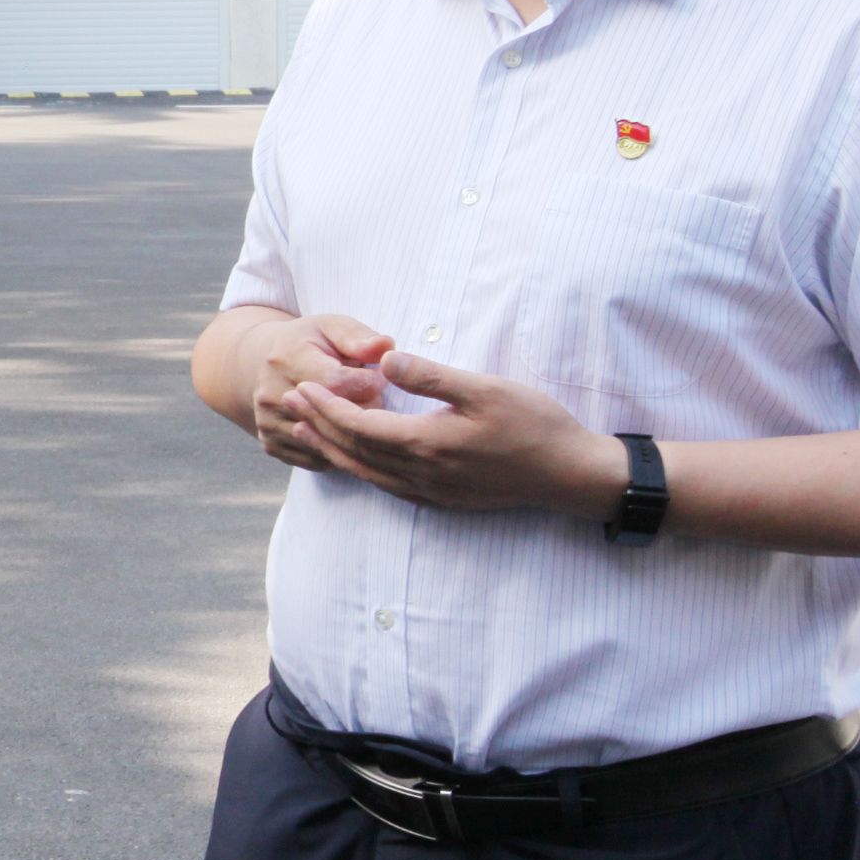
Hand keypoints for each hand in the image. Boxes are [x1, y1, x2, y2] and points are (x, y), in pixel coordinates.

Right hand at [244, 314, 395, 474]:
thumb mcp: (331, 328)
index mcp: (286, 358)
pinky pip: (317, 460)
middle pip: (333, 417)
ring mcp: (268, 423)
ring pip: (327, 443)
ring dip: (354, 436)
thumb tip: (385, 347)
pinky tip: (346, 435)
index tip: (381, 378)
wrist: (259, 365)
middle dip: (365, 411)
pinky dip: (338, 452)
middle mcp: (271, 394)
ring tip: (363, 416)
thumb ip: (359, 337)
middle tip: (375, 398)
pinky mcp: (271, 444)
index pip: (339, 383)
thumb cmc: (306, 344)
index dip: (370, 383)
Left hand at [287, 349, 629, 517]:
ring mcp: (431, 492)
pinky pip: (387, 487)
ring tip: (306, 432)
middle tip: (289, 403)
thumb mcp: (486, 389)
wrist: (570, 476)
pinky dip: (361, 471)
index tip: (301, 387)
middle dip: (319, 426)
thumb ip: (433, 375)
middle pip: (354, 451)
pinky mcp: (443, 500)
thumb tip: (385, 359)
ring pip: (367, 473)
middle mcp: (421, 474)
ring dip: (333, 451)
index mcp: (427, 444)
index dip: (326, 407)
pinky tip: (355, 461)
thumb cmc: (534, 425)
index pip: (359, 426)